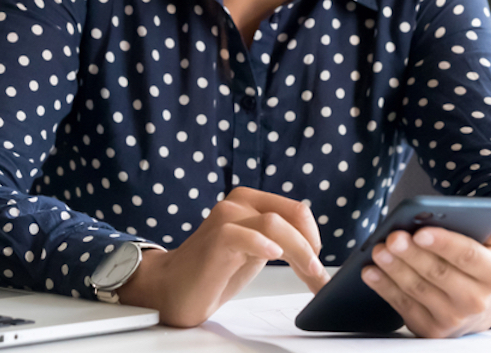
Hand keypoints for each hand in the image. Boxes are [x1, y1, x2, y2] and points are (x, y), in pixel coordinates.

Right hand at [116, 186, 329, 325]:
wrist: (172, 288)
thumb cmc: (215, 271)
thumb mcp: (258, 253)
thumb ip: (283, 245)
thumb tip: (317, 260)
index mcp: (251, 202)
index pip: (295, 210)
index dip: (313, 235)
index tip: (318, 264)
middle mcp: (238, 203)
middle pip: (290, 215)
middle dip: (310, 246)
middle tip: (317, 275)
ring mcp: (225, 218)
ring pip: (273, 223)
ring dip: (298, 250)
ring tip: (307, 272)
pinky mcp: (214, 238)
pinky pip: (243, 234)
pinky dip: (262, 244)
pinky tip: (273, 255)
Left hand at [361, 210, 490, 337]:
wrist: (481, 309)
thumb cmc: (481, 268)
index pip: (468, 256)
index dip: (444, 243)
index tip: (421, 231)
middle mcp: (476, 301)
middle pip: (439, 274)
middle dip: (412, 254)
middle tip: (392, 236)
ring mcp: (452, 319)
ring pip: (418, 290)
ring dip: (394, 269)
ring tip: (378, 250)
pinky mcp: (430, 330)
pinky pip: (403, 306)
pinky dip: (384, 288)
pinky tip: (370, 272)